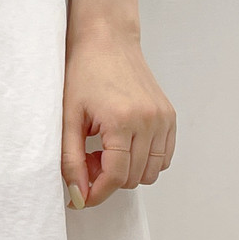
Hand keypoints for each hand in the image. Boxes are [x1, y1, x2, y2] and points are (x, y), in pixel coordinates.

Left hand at [61, 31, 175, 208]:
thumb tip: (78, 195)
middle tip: (88, 160)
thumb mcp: (69, 118)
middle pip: (133, 178)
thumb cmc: (84, 73)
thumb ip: (72, 160)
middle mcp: (150, 121)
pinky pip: (163, 158)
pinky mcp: (170, 117)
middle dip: (108, 180)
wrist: (107, 41)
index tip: (81, 198)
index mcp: (123, 120)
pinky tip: (123, 146)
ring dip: (127, 172)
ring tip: (105, 151)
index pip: (116, 177)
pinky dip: (144, 162)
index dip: (97, 194)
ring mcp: (163, 119)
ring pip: (151, 172)